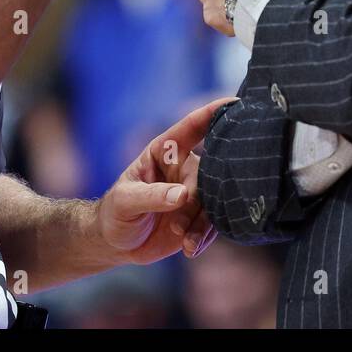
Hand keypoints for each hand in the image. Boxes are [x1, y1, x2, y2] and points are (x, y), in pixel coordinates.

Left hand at [96, 96, 234, 264]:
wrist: (116, 243)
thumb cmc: (116, 212)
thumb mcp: (126, 202)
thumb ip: (152, 196)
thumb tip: (182, 195)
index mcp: (165, 152)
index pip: (190, 128)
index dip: (211, 113)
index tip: (235, 102)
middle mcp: (184, 168)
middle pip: (208, 173)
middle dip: (199, 198)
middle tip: (181, 222)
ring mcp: (193, 193)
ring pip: (214, 202)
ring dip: (201, 225)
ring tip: (184, 242)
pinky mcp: (199, 217)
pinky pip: (212, 225)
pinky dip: (203, 238)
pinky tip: (189, 249)